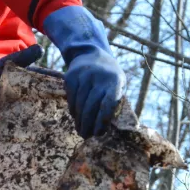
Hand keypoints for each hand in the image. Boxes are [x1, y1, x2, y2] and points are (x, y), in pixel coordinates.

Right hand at [41, 6, 125, 137]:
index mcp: (114, 81)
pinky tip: (76, 116)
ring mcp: (83, 75)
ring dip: (79, 120)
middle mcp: (98, 77)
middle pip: (91, 106)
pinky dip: (73, 110)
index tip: (99, 134)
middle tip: (86, 136)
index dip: (102, 121)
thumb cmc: (109, 76)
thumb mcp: (118, 84)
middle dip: (88, 124)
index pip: (107, 104)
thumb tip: (106, 127)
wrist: (91, 53)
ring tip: (81, 130)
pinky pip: (71, 98)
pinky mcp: (70, 76)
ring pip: (79, 104)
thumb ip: (115, 102)